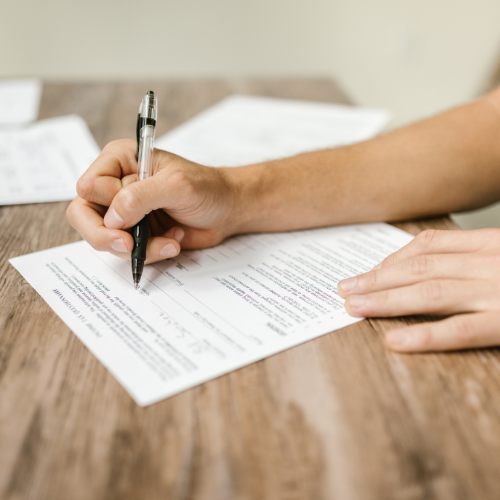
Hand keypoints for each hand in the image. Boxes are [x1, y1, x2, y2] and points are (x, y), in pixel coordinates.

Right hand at [67, 139, 239, 262]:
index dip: (107, 206)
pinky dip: (150, 253)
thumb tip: (111, 219)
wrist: (226, 210)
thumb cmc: (206, 188)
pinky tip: (173, 242)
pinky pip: (127, 252)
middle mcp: (116, 185)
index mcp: (120, 161)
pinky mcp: (136, 232)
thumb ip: (140, 197)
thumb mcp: (176, 185)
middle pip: (83, 216)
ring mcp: (124, 211)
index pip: (88, 187)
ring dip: (139, 248)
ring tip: (170, 240)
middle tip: (129, 246)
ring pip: (105, 239)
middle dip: (107, 237)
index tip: (132, 217)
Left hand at [337, 229, 499, 351]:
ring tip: (354, 307)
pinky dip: (424, 335)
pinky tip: (395, 340)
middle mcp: (490, 263)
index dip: (393, 259)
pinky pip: (460, 330)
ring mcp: (497, 293)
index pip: (431, 245)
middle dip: (377, 279)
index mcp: (491, 244)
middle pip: (420, 268)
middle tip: (346, 289)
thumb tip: (427, 271)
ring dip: (385, 300)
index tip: (369, 272)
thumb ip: (474, 262)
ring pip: (429, 293)